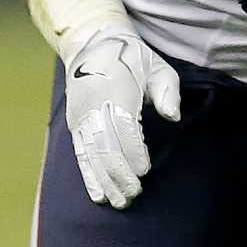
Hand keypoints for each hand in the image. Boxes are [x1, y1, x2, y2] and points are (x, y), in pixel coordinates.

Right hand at [63, 24, 182, 207]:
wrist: (92, 44)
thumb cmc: (132, 58)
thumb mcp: (157, 65)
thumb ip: (167, 90)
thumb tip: (173, 115)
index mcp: (115, 90)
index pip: (122, 126)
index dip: (132, 151)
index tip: (144, 170)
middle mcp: (93, 105)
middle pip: (104, 145)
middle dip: (119, 173)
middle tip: (134, 195)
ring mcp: (80, 116)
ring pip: (91, 154)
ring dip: (104, 180)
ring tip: (119, 202)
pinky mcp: (74, 125)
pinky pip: (80, 154)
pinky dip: (89, 176)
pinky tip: (98, 195)